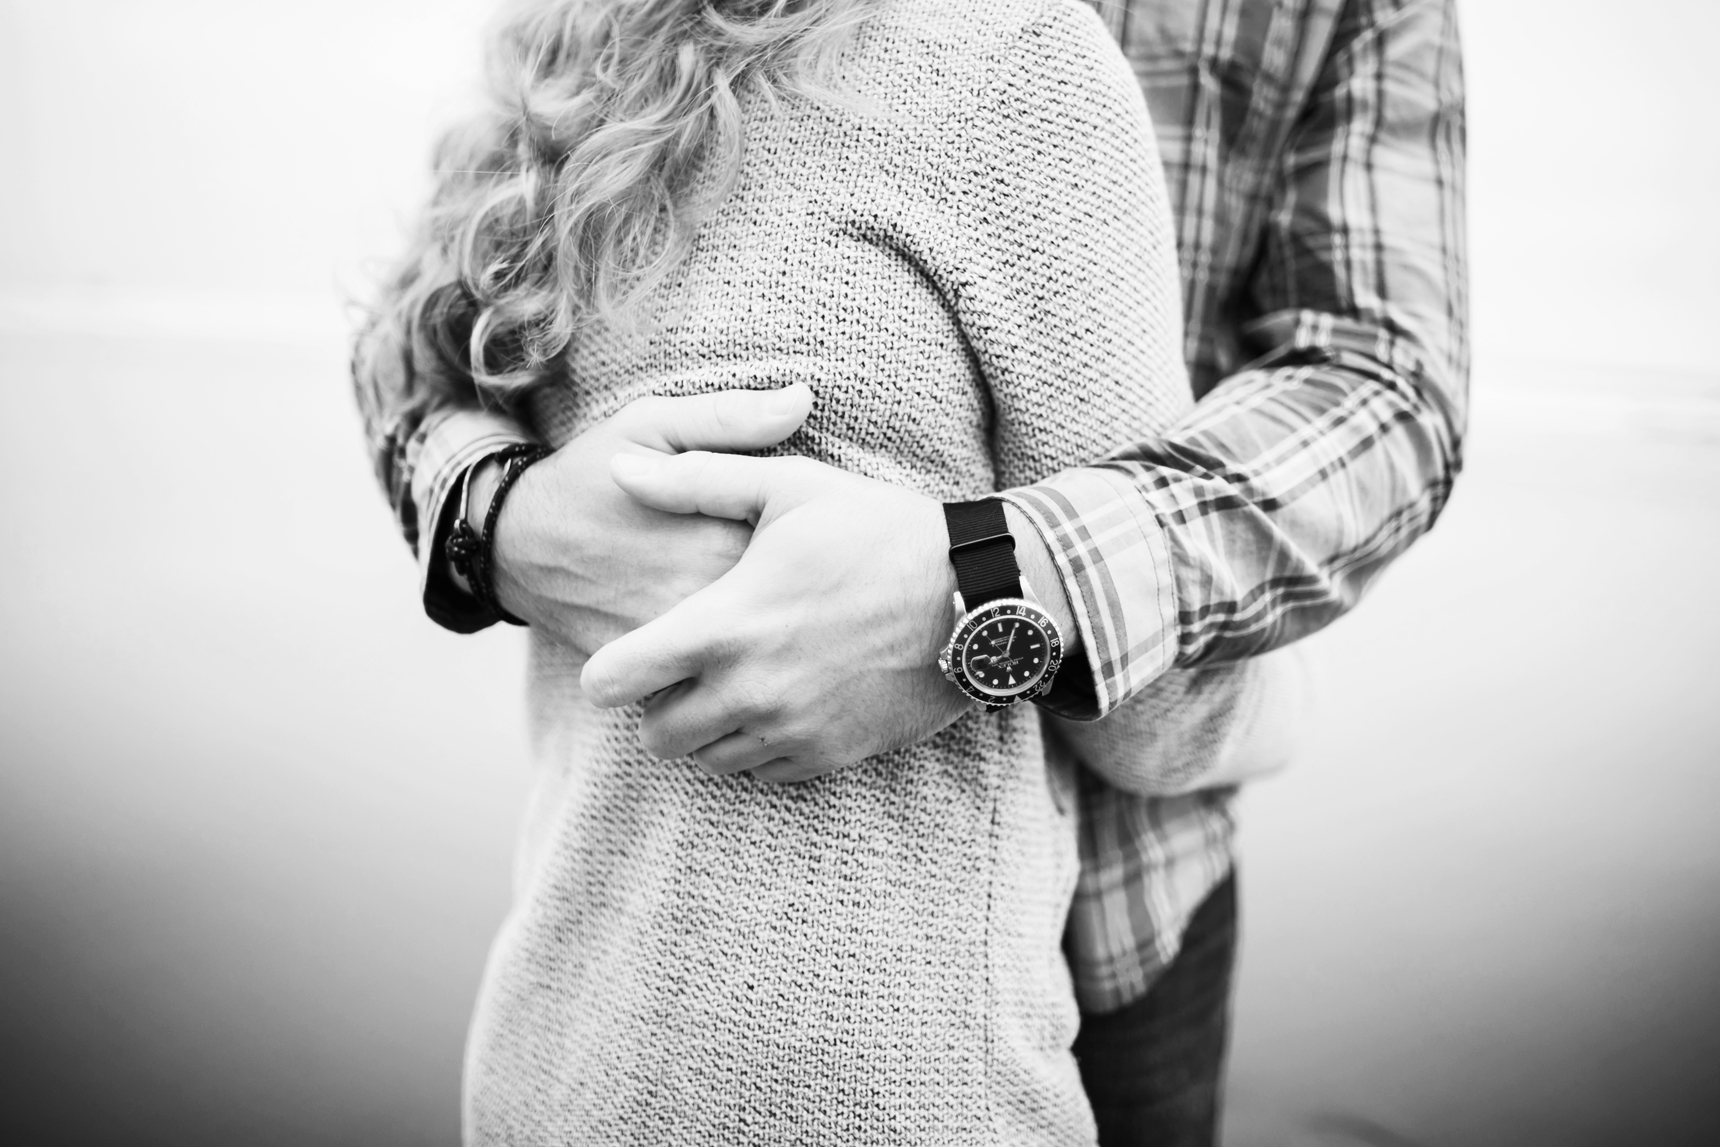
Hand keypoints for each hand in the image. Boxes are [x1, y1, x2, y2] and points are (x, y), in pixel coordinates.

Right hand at [486, 385, 813, 654]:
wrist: (513, 546)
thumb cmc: (590, 475)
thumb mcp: (653, 423)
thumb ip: (731, 418)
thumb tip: (803, 399)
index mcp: (717, 529)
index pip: (806, 549)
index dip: (825, 545)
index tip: (832, 537)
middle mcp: (702, 593)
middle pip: (789, 607)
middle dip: (810, 595)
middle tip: (825, 582)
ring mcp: (677, 641)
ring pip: (755, 653)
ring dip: (779, 638)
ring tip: (794, 620)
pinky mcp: (653, 675)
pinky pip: (714, 686)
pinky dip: (734, 671)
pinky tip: (751, 655)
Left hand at [578, 452, 972, 782]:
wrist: (976, 596)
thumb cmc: (879, 532)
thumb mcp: (789, 486)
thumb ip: (694, 480)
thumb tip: (620, 470)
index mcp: (724, 626)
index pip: (615, 681)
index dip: (609, 669)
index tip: (626, 653)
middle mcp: (749, 691)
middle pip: (657, 734)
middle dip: (659, 704)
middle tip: (687, 667)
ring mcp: (791, 729)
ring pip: (708, 759)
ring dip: (708, 728)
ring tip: (736, 680)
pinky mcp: (830, 755)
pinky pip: (763, 772)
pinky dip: (756, 745)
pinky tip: (779, 699)